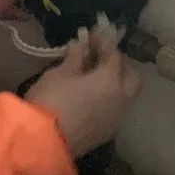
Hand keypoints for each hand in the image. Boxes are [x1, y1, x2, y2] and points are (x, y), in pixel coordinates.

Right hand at [24, 31, 141, 157]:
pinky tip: (91, 98)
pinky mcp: (108, 133)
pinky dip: (109, 99)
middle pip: (131, 76)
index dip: (103, 41)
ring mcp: (117, 118)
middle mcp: (121, 98)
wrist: (44, 142)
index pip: (113, 54)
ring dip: (116, 83)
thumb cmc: (50, 100)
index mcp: (110, 80)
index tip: (92, 33)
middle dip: (119, 64)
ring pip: (126, 95)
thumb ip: (74, 58)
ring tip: (94, 78)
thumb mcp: (58, 74)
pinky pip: (116, 109)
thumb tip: (80, 46)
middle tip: (100, 57)